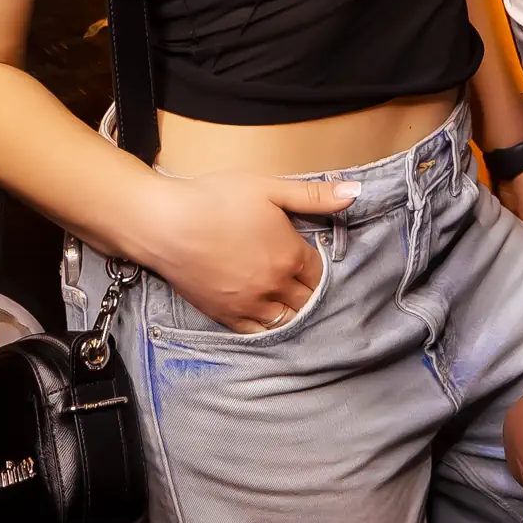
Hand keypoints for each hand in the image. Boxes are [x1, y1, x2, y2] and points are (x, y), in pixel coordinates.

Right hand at [147, 172, 355, 332]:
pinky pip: (258, 333)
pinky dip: (270, 328)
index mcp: (290, 255)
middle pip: (306, 300)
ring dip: (294, 312)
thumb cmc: (216, 199)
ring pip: (286, 320)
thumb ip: (314, 195)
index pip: (319, 273)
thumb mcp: (268, 188)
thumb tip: (355, 193)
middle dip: (310, 292)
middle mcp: (275, 285)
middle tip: (306, 285)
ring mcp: (250, 305)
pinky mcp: (226, 316)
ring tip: (292, 303)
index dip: (318, 268)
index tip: (312, 261)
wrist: (166, 223)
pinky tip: (270, 319)